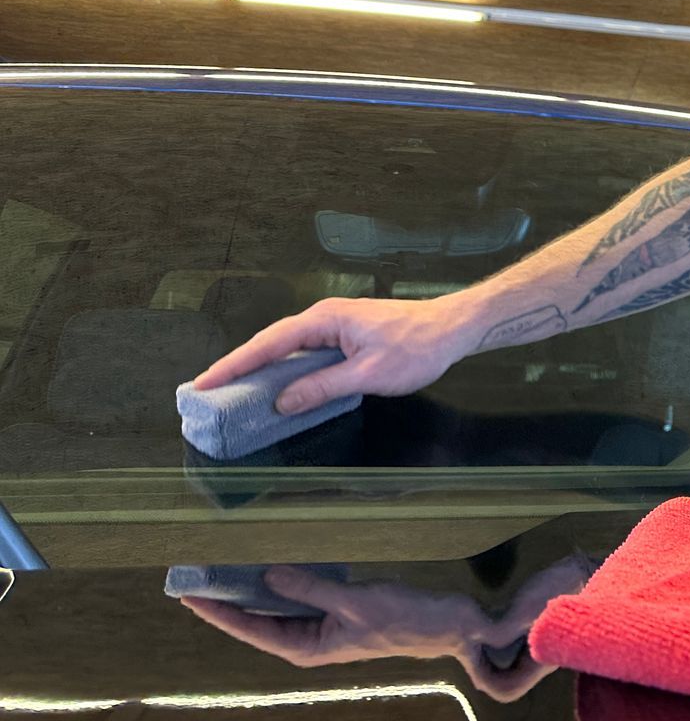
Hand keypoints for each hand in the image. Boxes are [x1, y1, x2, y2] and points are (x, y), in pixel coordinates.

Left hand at [180, 559, 596, 703]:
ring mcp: (327, 627)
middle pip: (257, 620)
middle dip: (227, 599)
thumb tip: (266, 575)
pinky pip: (301, 597)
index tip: (187, 592)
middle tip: (195, 573)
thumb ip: (310, 587)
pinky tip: (273, 563)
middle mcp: (312, 640)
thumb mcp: (356, 600)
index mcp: (309, 646)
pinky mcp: (342, 612)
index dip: (218, 610)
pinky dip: (283, 582)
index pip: (250, 629)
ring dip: (253, 590)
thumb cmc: (407, 620)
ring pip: (277, 608)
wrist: (454, 628)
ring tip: (224, 565)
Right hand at [192, 297, 466, 413]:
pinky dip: (287, 369)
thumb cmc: (418, 347)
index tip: (205, 382)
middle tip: (207, 391)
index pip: (268, 343)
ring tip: (232, 391)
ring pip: (288, 349)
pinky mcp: (346, 336)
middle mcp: (324, 318)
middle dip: (238, 367)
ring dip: (261, 369)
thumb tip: (282, 402)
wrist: (453, 329)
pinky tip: (279, 387)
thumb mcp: (368, 374)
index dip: (234, 364)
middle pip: (271, 343)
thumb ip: (322, 387)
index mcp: (325, 320)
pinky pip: (306, 353)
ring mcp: (335, 326)